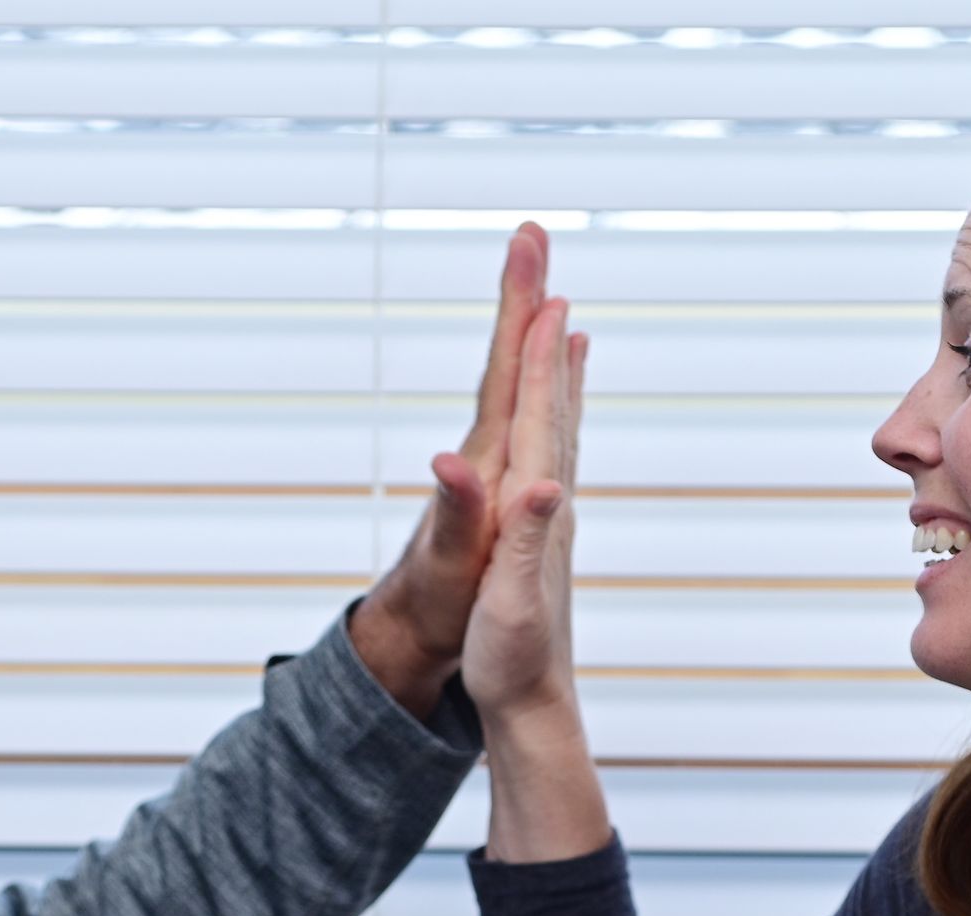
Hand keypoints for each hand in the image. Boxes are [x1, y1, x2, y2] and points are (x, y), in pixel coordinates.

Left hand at [347, 223, 551, 710]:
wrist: (418, 628)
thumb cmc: (440, 601)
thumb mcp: (454, 560)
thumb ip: (458, 512)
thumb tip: (450, 461)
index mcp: (483, 461)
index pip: (503, 372)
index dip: (519, 315)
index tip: (532, 257)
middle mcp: (485, 450)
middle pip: (505, 359)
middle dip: (521, 296)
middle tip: (531, 233)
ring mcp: (491, 462)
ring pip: (516, 380)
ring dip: (530, 328)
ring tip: (550, 284)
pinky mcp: (499, 479)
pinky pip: (526, 411)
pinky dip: (540, 379)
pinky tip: (552, 366)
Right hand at [463, 300, 611, 864]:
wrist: (532, 706)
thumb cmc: (513, 660)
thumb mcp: (510, 602)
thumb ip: (523, 540)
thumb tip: (539, 485)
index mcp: (536, 508)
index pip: (538, 416)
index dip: (538, 355)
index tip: (545, 293)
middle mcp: (550, 502)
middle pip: (550, 402)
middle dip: (546, 334)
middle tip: (546, 271)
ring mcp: (548, 516)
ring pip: (555, 425)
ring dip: (555, 370)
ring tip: (564, 325)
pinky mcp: (539, 533)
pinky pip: (547, 458)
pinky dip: (550, 423)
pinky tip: (553, 419)